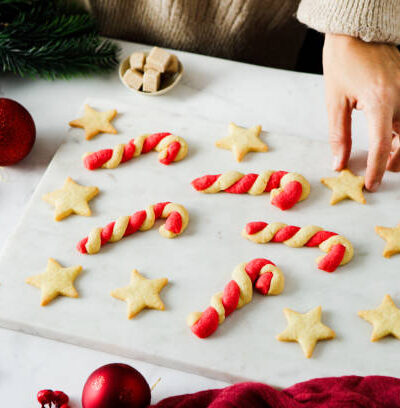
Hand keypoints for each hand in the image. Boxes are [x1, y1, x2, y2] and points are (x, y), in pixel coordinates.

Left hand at [323, 33, 399, 190]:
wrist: (357, 32)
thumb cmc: (342, 64)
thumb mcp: (335, 102)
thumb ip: (339, 136)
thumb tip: (339, 163)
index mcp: (380, 101)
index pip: (383, 145)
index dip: (377, 170)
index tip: (371, 185)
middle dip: (396, 162)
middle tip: (381, 171)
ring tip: (386, 157)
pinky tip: (391, 135)